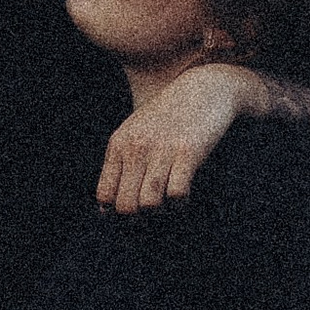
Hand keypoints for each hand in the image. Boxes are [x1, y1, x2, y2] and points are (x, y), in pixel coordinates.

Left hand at [96, 62, 259, 214]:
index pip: (105, 195)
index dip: (116, 214)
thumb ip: (120, 163)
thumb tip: (104, 209)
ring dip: (160, 214)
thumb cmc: (169, 115)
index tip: (131, 216)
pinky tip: (184, 196)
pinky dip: (180, 204)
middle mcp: (137, 148)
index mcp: (119, 144)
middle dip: (139, 220)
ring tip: (168, 207)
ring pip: (149, 205)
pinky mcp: (188, 152)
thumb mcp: (136, 132)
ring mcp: (162, 150)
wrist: (205, 88)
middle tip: (152, 218)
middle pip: (126, 206)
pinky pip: (176, 194)